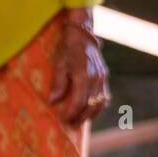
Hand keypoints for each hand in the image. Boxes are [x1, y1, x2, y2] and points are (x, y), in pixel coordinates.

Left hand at [49, 7, 109, 127]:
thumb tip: (52, 101)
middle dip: (80, 118)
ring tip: (79, 120)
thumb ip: (58, 83)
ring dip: (91, 115)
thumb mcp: (58, 63)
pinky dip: (98, 106)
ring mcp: (102, 78)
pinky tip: (89, 110)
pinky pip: (105, 97)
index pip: (78, 102)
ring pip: (101, 103)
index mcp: (83, 75)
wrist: (81, 32)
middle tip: (70, 124)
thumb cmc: (66, 47)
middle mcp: (96, 78)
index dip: (70, 113)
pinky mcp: (104, 76)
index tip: (62, 119)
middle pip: (91, 106)